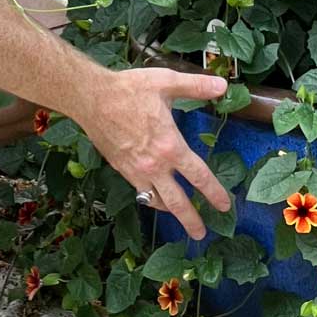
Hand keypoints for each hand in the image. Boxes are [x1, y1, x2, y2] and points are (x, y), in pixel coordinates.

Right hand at [77, 68, 232, 239]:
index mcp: (169, 145)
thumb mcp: (166, 81)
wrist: (91, 98)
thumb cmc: (129, 89)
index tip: (224, 205)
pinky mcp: (121, 169)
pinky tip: (154, 197)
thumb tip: (223, 85)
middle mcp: (154, 165)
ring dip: (170, 213)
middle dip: (191, 220)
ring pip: (156, 202)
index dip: (214, 193)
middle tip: (201, 235)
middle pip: (177, 202)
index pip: (198, 176)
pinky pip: (139, 192)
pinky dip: (150, 199)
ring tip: (179, 219)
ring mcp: (135, 170)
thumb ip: (196, 86)